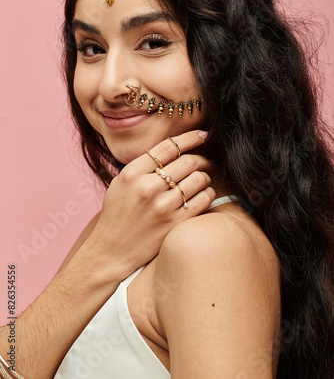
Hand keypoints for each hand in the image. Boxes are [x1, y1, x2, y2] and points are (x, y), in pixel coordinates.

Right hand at [91, 129, 215, 278]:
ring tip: (204, 179)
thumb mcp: (121, 184)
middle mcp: (147, 187)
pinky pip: (203, 200)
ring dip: (206, 176)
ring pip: (199, 179)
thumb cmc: (117, 216)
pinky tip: (204, 194)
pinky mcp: (174, 224)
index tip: (202, 135)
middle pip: (188, 161)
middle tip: (206, 160)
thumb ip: (143, 167)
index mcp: (132, 173)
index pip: (169, 146)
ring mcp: (162, 206)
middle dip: (202, 158)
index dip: (190, 137)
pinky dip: (208, 193)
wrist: (110, 252)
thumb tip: (172, 149)